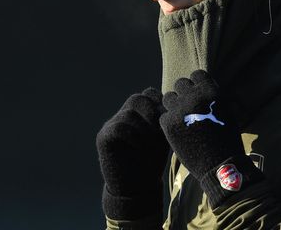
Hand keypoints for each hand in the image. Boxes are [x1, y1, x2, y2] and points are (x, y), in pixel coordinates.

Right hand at [96, 87, 168, 218]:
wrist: (136, 187)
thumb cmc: (152, 161)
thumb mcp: (162, 137)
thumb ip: (164, 119)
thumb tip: (177, 104)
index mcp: (138, 112)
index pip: (149, 94)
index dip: (161, 104)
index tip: (168, 120)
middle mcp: (123, 115)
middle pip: (137, 99)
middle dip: (152, 113)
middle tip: (160, 130)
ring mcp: (111, 125)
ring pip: (128, 113)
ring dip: (144, 128)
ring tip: (151, 143)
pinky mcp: (103, 138)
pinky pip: (118, 127)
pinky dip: (133, 136)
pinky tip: (140, 147)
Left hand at [159, 70, 262, 206]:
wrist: (221, 164)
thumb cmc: (228, 139)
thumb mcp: (227, 112)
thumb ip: (214, 98)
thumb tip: (204, 89)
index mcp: (211, 91)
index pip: (196, 74)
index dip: (197, 84)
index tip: (198, 94)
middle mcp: (194, 97)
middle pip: (180, 84)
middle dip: (184, 94)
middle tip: (188, 107)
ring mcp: (179, 110)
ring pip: (168, 98)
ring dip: (174, 105)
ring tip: (181, 118)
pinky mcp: (169, 124)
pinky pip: (163, 115)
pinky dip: (169, 121)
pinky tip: (177, 130)